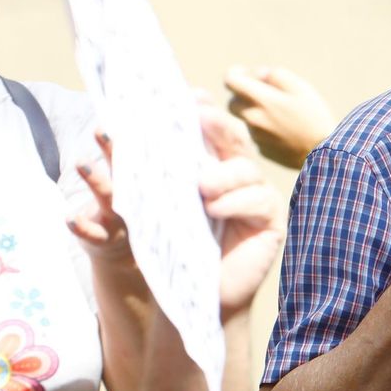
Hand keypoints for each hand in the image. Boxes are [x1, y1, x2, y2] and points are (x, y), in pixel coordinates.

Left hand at [69, 131, 134, 264]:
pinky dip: (80, 226)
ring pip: (108, 199)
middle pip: (124, 171)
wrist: (122, 257)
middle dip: (112, 150)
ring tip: (80, 161)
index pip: (137, 156)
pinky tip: (68, 217)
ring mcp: (119, 220)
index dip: (130, 138)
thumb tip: (121, 121)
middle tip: (100, 129)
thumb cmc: (124, 212)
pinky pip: (91, 232)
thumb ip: (128, 164)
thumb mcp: (131, 189)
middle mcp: (132, 199)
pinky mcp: (103, 239)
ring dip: (95, 180)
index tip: (124, 116)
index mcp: (139, 184)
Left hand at [74, 106, 285, 318]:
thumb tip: (119, 132)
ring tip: (201, 186)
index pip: (211, 130)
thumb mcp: (158, 204)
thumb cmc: (174, 249)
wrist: (192, 295)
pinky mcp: (271, 221)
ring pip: (246, 169)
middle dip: (217, 125)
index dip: (203, 110)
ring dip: (223, 173)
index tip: (187, 96)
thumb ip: (153, 172)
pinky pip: (259, 200)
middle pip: (233, 140)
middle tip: (200, 116)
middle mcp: (238, 176)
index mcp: (213, 165)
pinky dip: (236, 201)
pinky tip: (215, 207)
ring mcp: (258, 197)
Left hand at [225, 65, 335, 168]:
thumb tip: (258, 75)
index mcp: (261, 100)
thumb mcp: (300, 87)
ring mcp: (256, 137)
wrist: (323, 153)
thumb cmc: (313, 116)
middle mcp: (252, 119)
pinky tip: (285, 130)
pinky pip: (257, 134)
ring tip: (282, 114)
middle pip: (232, 102)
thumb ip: (275, 75)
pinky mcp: (262, 150)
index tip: (245, 74)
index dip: (235, 73)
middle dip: (243, 95)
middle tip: (263, 94)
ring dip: (256, 112)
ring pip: (246, 119)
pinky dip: (265, 129)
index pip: (230, 81)